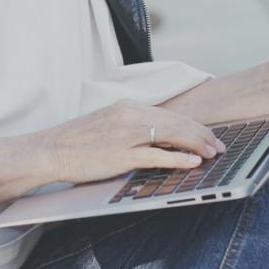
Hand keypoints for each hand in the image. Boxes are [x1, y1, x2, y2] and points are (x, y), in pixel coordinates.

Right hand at [40, 100, 226, 184]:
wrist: (50, 149)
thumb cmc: (77, 142)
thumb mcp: (108, 125)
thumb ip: (133, 127)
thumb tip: (159, 137)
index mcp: (127, 107)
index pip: (170, 113)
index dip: (193, 125)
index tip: (208, 135)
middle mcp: (129, 115)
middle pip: (176, 121)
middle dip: (202, 134)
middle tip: (219, 145)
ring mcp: (126, 135)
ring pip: (171, 134)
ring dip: (197, 144)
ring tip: (212, 153)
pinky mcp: (121, 155)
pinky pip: (156, 155)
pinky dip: (178, 157)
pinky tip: (193, 161)